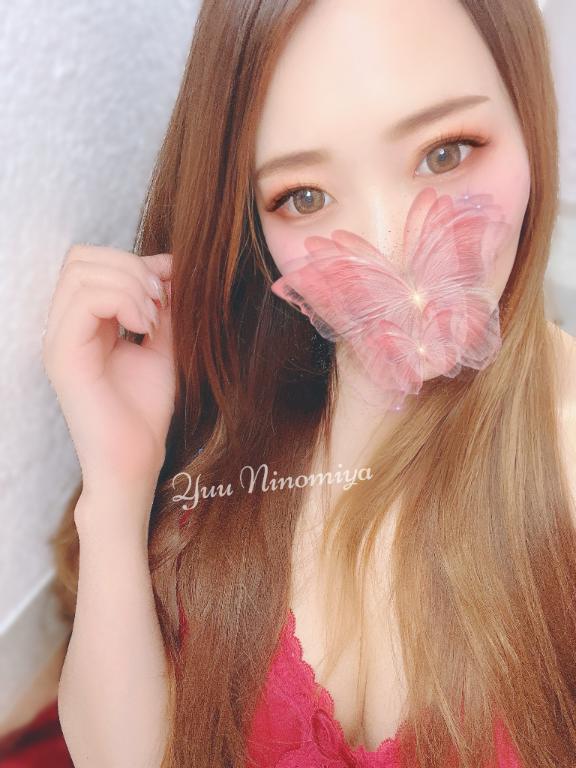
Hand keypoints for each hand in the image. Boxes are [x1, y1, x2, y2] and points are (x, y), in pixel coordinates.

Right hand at [42, 245, 175, 505]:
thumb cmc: (145, 411)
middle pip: (81, 258)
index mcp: (82, 323)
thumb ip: (163, 307)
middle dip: (130, 266)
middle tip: (160, 301)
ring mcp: (59, 339)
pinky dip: (124, 301)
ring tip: (153, 318)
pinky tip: (145, 327)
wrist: (135, 459)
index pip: (92, 262)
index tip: (171, 284)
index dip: (136, 261)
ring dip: (130, 284)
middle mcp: (63, 327)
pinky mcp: (63, 355)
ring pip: (81, 271)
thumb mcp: (161, 347)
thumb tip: (171, 265)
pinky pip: (85, 300)